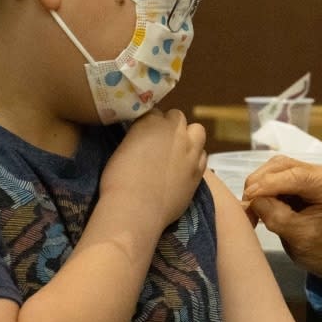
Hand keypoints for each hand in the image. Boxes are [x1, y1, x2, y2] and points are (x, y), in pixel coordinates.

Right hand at [99, 108, 207, 228]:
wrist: (136, 209)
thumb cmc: (119, 180)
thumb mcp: (123, 149)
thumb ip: (138, 137)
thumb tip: (144, 139)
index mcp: (151, 122)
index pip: (154, 113)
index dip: (150, 124)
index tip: (145, 135)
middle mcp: (174, 131)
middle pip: (177, 117)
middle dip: (170, 126)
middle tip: (161, 143)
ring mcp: (190, 149)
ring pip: (197, 131)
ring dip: (188, 137)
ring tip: (178, 152)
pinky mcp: (199, 169)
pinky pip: (203, 155)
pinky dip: (195, 157)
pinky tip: (185, 168)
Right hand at [243, 156, 321, 280]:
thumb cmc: (320, 248)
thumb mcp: (298, 236)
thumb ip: (276, 216)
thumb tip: (253, 199)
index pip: (297, 176)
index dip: (269, 183)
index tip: (249, 195)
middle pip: (283, 166)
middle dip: (260, 183)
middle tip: (246, 206)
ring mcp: (309, 174)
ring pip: (275, 168)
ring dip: (258, 185)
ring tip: (251, 208)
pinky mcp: (297, 179)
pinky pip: (273, 175)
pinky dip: (261, 188)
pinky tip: (256, 204)